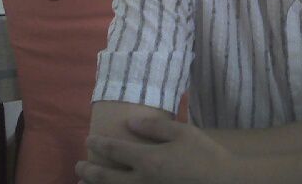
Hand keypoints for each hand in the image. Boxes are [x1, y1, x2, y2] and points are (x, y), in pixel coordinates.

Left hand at [76, 118, 235, 183]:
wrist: (223, 182)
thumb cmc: (204, 154)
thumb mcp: (182, 132)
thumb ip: (154, 126)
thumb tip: (129, 122)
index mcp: (148, 159)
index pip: (115, 150)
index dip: (99, 144)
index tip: (88, 139)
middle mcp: (141, 180)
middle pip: (106, 177)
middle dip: (89, 170)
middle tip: (78, 165)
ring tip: (83, 182)